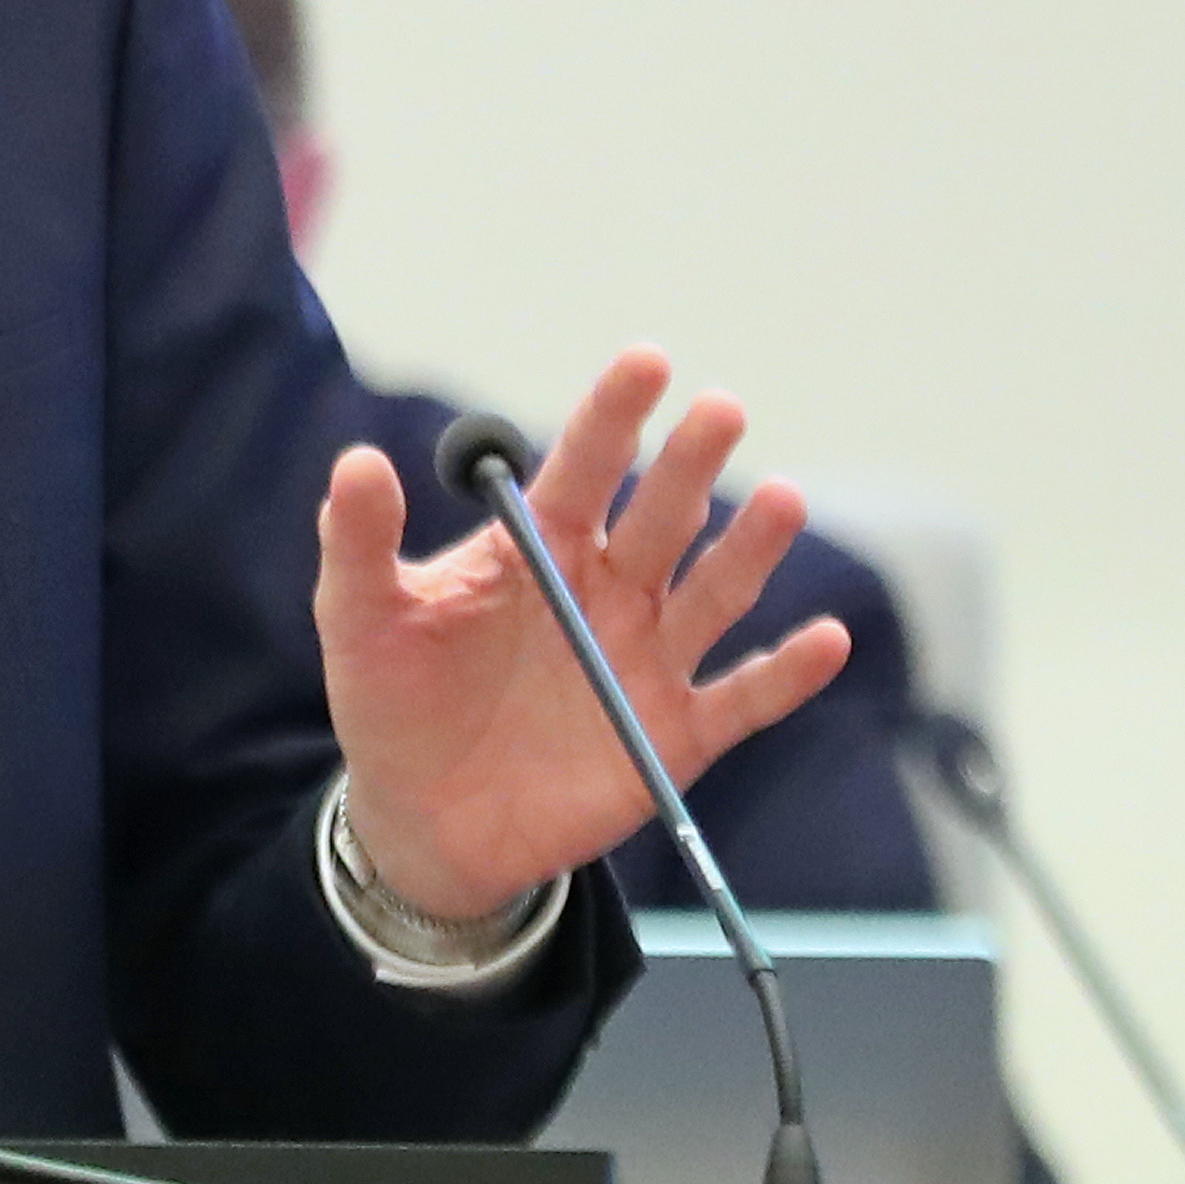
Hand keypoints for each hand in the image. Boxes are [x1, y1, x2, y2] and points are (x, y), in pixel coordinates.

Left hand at [313, 347, 851, 921]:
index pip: (583, 466)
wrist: (421, 822)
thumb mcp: (362, 619)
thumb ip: (360, 543)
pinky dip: (787, 674)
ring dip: (750, 549)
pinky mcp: (672, 736)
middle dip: (689, 466)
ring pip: (713, 593)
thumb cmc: (393, 703)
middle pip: (660, 517)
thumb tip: (357, 461)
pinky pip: (742, 699)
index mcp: (541, 548)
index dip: (614, 415)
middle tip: (721, 410)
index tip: (648, 361)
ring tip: (782, 498)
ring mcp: (647, 659)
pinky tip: (827, 639)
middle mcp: (608, 590)